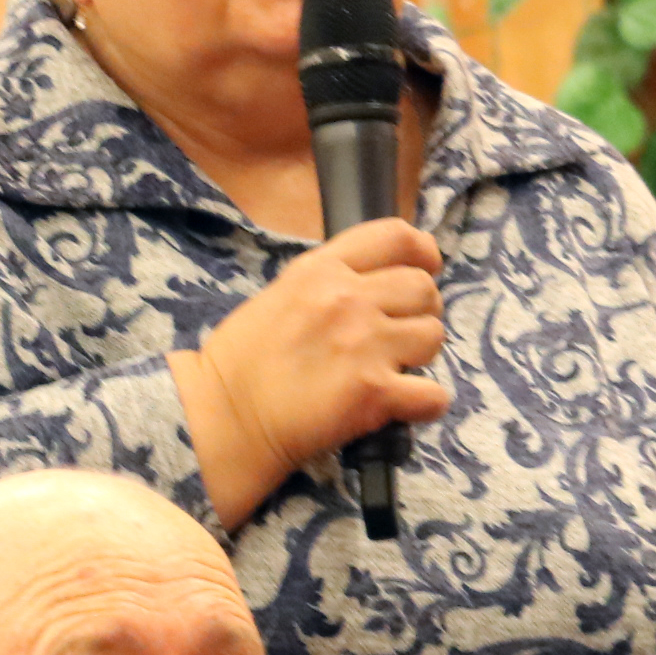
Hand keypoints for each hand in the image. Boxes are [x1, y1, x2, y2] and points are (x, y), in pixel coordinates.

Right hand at [175, 220, 451, 529]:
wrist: (221, 418)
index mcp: (321, 270)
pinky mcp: (375, 393)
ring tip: (395, 369)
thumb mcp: (280, 294)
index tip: (427, 267)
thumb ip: (327, 283)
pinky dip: (424, 404)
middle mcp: (349, 299)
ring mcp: (365, 345)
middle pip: (424, 288)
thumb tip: (370, 285)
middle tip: (400, 334)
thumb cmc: (240, 362)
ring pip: (434, 336)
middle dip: (421, 311)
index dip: (423, 251)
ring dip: (421, 356)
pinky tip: (403, 407)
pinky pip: (434, 395)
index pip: (395, 236)